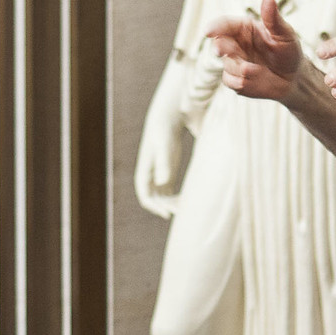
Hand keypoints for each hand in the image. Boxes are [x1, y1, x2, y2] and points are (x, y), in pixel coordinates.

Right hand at [134, 103, 186, 218]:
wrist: (167, 119)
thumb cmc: (164, 131)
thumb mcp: (164, 145)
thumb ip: (163, 163)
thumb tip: (162, 181)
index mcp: (144, 172)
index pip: (145, 196)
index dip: (155, 207)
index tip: (168, 215)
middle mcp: (149, 177)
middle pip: (156, 200)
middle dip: (167, 207)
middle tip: (184, 212)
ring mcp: (159, 177)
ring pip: (164, 198)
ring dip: (174, 204)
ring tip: (190, 206)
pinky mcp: (168, 174)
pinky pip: (171, 193)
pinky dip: (179, 198)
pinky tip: (191, 200)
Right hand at [206, 0, 305, 104]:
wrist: (293, 78)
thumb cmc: (289, 52)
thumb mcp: (284, 34)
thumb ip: (273, 18)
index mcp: (244, 28)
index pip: (225, 25)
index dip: (215, 27)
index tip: (208, 31)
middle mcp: (236, 44)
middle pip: (219, 43)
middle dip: (221, 48)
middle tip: (223, 51)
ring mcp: (234, 62)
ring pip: (227, 65)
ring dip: (241, 69)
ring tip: (259, 70)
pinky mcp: (235, 79)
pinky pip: (230, 81)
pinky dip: (242, 82)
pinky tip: (254, 79)